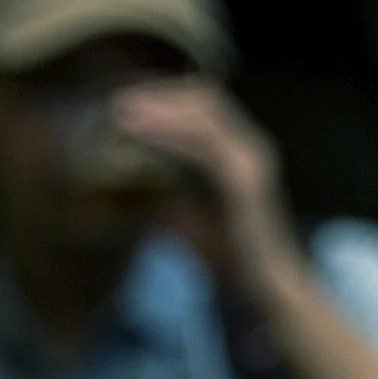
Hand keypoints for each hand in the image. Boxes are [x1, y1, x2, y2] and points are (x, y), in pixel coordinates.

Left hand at [111, 78, 304, 301]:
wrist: (260, 284)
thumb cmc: (225, 251)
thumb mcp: (184, 210)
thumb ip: (164, 187)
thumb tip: (123, 177)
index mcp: (240, 152)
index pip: (205, 105)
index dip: (165, 96)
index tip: (125, 100)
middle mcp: (251, 148)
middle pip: (206, 99)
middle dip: (159, 94)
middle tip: (117, 100)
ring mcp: (251, 162)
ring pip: (205, 116)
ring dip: (160, 110)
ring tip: (121, 112)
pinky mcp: (245, 181)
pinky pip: (205, 147)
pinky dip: (170, 136)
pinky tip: (140, 138)